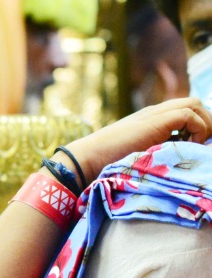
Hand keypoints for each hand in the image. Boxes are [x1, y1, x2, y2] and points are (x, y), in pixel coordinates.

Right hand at [65, 98, 211, 182]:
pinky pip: (189, 115)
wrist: (87, 160)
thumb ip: (152, 150)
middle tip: (203, 144)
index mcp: (150, 119)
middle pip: (194, 103)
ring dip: (204, 124)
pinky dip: (197, 129)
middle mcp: (155, 112)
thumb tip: (170, 163)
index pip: (184, 110)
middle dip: (206, 122)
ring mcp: (155, 113)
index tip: (197, 145)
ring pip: (195, 104)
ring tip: (199, 145)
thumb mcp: (136, 155)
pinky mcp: (157, 120)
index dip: (197, 124)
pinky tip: (189, 146)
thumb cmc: (103, 165)